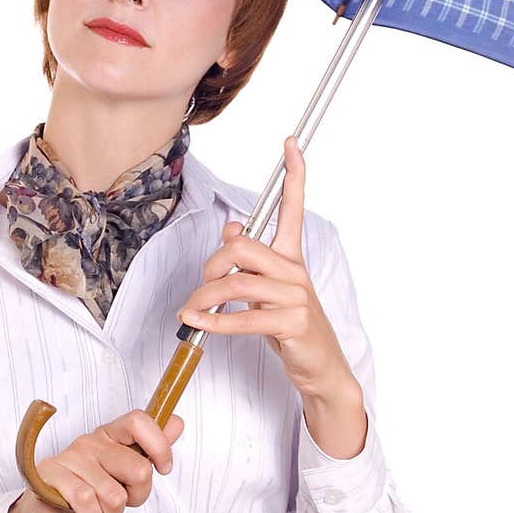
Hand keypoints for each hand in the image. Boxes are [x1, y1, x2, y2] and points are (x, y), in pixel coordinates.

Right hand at [0, 409, 184, 512]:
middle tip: (120, 499)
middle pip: (139, 470)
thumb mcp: (120, 469)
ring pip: (115, 496)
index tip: (163, 468)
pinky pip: (88, 505)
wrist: (43, 511)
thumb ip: (148, 447)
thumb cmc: (86, 489)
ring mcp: (70, 458)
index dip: (159, 446)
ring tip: (97, 507)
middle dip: (137, 497)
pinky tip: (82, 512)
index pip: (140, 421)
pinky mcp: (52, 478)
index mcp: (109, 434)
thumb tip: (177, 421)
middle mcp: (90, 442)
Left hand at [177, 136, 354, 401]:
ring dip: (205, 297)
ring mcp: (295, 297)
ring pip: (238, 281)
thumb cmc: (288, 326)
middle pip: (243, 247)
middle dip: (212, 264)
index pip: (293, 208)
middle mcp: (295, 271)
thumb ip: (250, 259)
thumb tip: (231, 226)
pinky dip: (214, 321)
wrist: (321, 368)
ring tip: (192, 312)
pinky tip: (195, 323)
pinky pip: (244, 317)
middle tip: (201, 286)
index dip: (294, 175)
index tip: (290, 144)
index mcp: (290, 257)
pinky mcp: (291, 324)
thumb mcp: (267, 288)